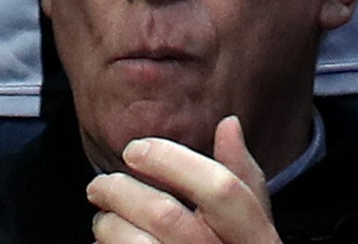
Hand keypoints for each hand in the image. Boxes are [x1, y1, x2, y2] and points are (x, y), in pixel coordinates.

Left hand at [92, 115, 281, 243]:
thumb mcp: (256, 228)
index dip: (173, 161)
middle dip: (121, 191)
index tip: (136, 149)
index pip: (222, 190)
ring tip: (101, 219)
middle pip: (167, 217)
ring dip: (107, 226)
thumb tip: (229, 125)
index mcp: (257, 240)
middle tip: (100, 184)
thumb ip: (246, 181)